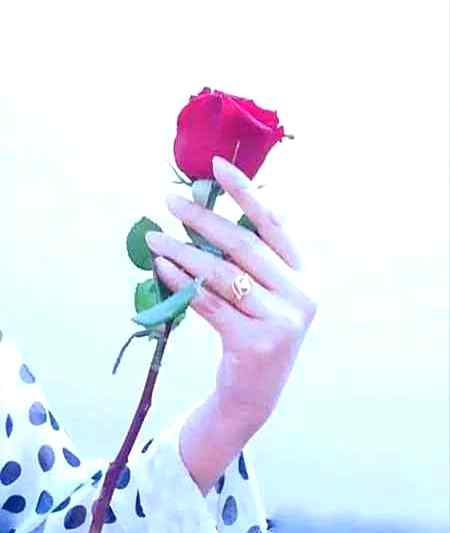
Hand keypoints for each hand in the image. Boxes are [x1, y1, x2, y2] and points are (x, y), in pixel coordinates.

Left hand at [146, 156, 316, 427]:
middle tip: (170, 200)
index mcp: (305, 273)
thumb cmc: (255, 333)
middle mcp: (301, 294)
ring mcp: (282, 320)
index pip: (273, 223)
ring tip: (153, 238)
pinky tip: (162, 266)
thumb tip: (222, 212)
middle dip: (202, 218)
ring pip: (221, 273)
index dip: (245, 192)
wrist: (254, 394)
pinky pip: (208, 302)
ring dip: (182, 251)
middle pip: (243, 244)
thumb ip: (255, 257)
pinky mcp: (255, 343)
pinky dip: (181, 282)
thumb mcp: (267, 294)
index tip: (216, 166)